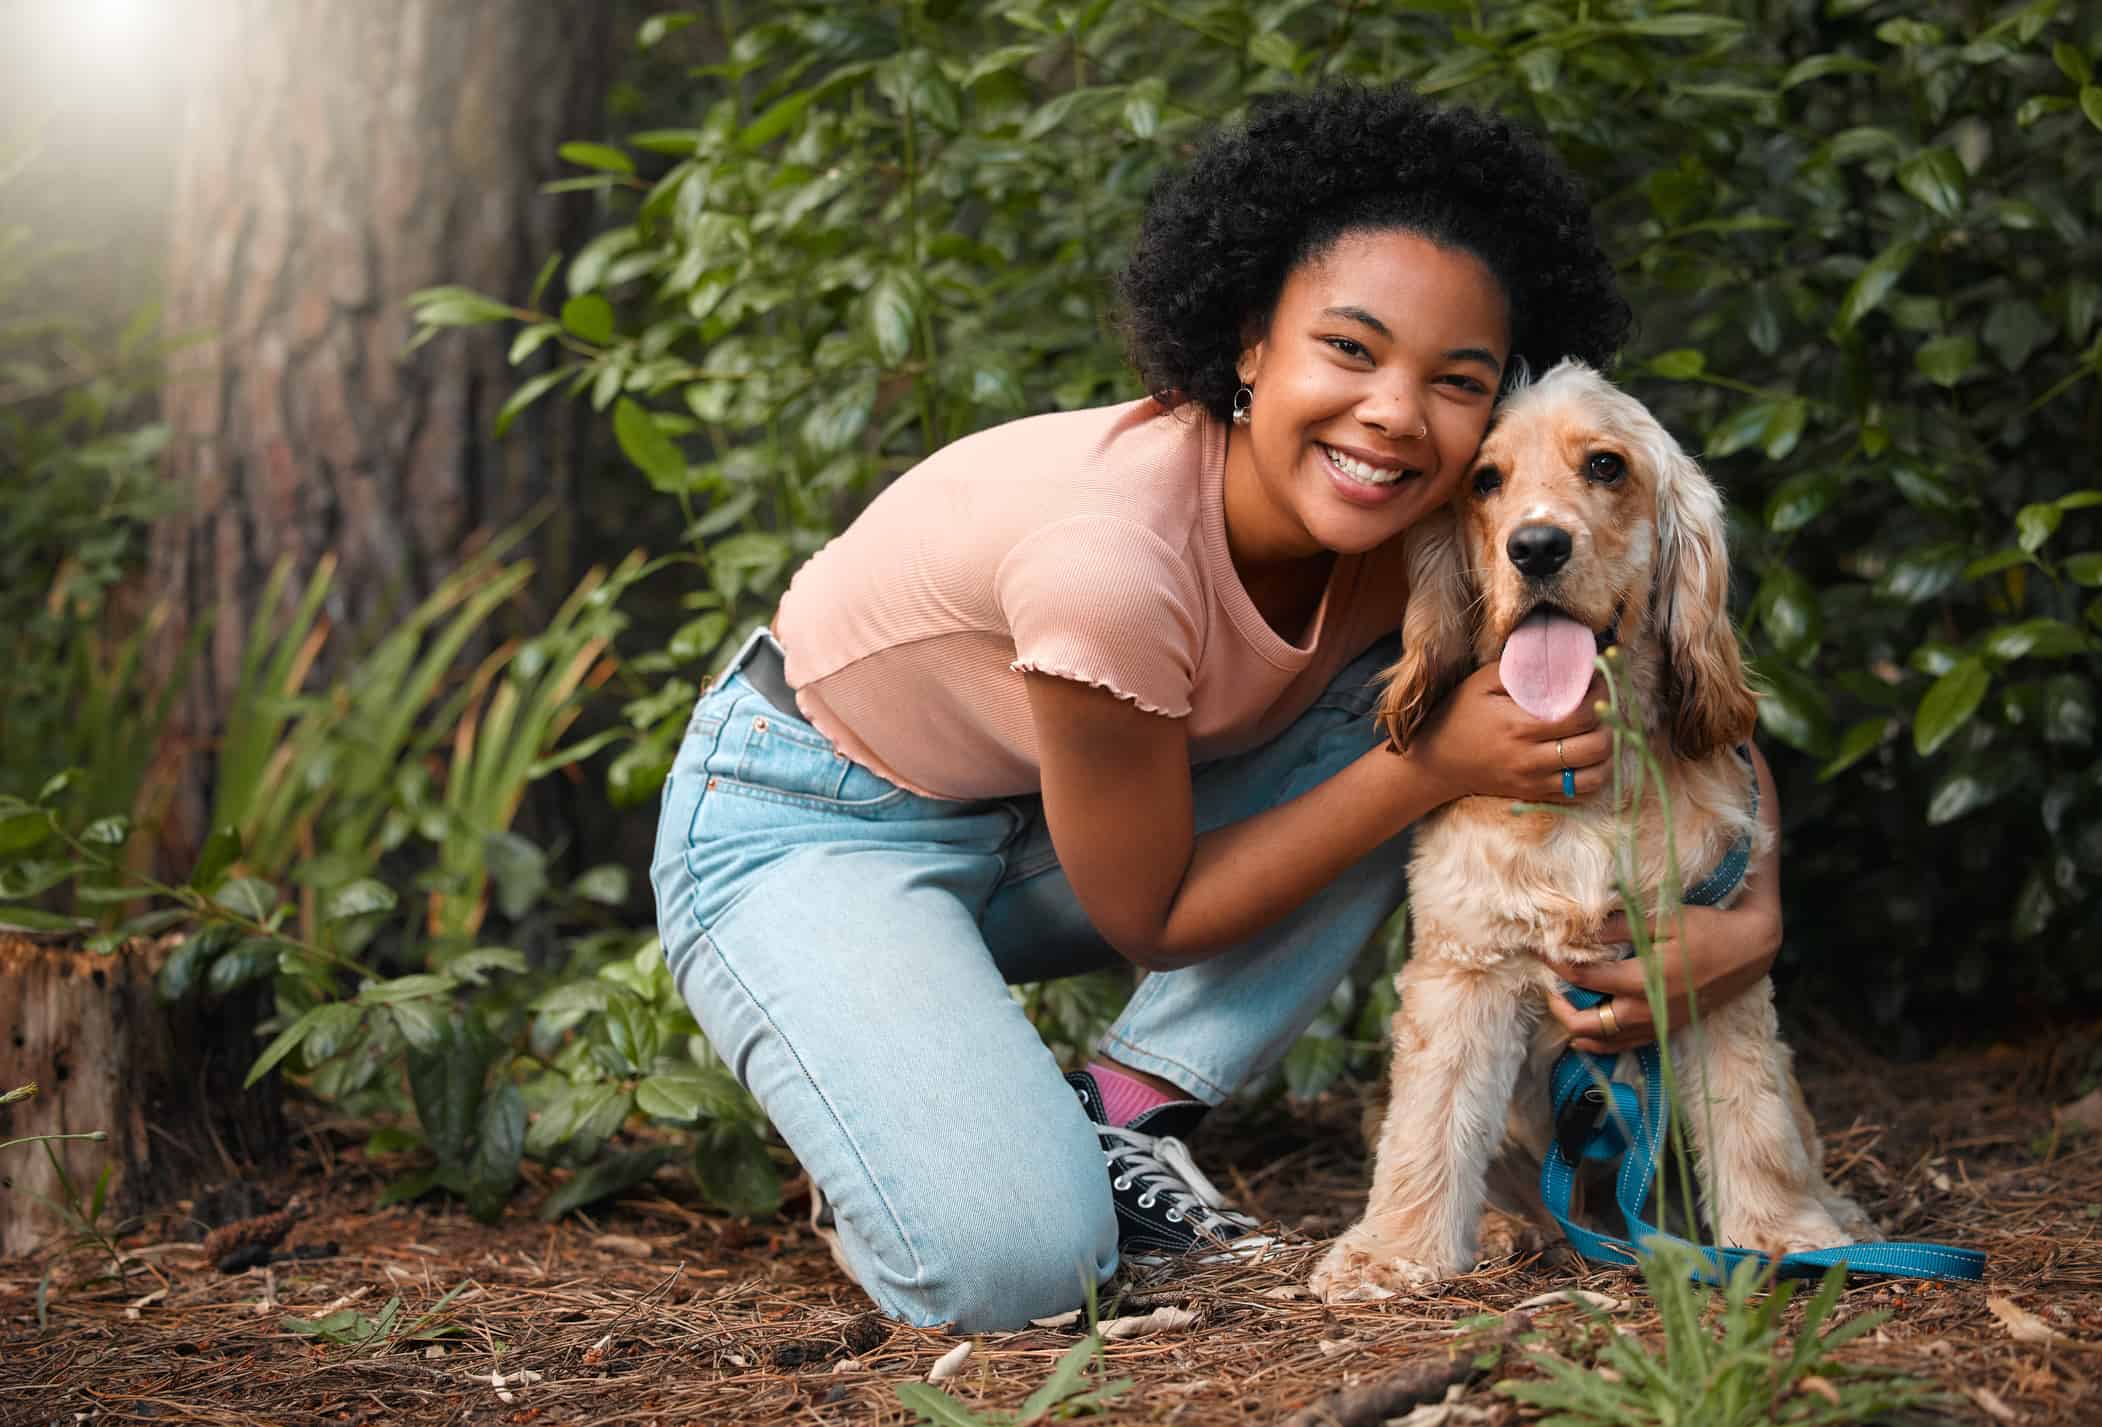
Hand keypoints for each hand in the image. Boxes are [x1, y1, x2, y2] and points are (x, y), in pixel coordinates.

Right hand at [1407, 663, 1612, 806]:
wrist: (1436, 763)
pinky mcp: (1534, 795)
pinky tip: (1587, 757)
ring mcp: (1534, 781)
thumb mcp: (1481, 683)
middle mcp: (1530, 758)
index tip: (1599, 681)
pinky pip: (1579, 793)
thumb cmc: (1458, 715)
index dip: (1600, 696)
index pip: (1580, 715)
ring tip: (1599, 732)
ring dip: (1605, 754)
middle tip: (1603, 706)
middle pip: (1595, 747)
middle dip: (1608, 723)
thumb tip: (1559, 658)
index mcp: (1519, 726)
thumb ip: (1520, 670)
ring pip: (1594, 775)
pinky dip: (1593, 776)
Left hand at [1540, 900, 1782, 1053]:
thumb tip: (1581, 930)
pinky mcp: (1665, 1028)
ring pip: (1602, 1042)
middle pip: (1584, 1024)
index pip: (1581, 978)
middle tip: (1548, 985)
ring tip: (1564, 1004)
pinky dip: (1601, 1041)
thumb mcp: (1664, 920)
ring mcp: (1656, 1024)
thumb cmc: (1707, 929)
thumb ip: (1620, 928)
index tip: (1536, 950)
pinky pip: (1624, 1045)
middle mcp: (1645, 1010)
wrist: (1750, 951)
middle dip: (1558, 1006)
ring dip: (1577, 1026)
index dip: (1553, 965)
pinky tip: (1588, 1031)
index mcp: (1642, 980)